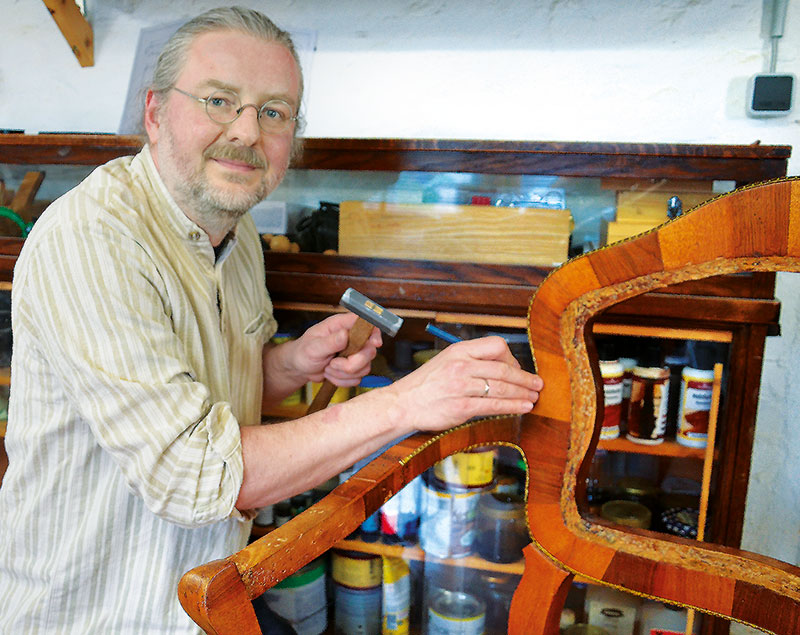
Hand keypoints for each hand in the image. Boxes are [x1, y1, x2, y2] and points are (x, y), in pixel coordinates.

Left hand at [292, 312, 382, 385]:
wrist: (299, 367)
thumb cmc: (303, 352)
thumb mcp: (313, 346)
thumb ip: (331, 341)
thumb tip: (345, 334)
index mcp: (342, 326)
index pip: (367, 323)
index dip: (374, 333)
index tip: (374, 344)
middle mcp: (352, 338)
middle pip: (369, 351)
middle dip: (352, 363)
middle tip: (333, 363)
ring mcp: (355, 354)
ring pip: (365, 367)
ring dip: (344, 373)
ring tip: (328, 367)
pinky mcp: (354, 368)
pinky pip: (357, 378)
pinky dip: (342, 380)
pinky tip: (330, 374)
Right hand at [386, 336, 542, 432]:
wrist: (403, 403)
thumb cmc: (427, 384)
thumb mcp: (447, 361)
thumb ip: (472, 361)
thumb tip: (502, 367)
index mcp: (459, 350)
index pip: (496, 346)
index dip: (513, 358)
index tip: (519, 368)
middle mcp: (461, 365)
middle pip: (504, 369)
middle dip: (525, 378)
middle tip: (538, 384)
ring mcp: (461, 386)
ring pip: (502, 388)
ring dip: (522, 393)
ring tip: (534, 397)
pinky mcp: (461, 407)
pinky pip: (494, 406)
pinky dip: (512, 406)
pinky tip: (523, 407)